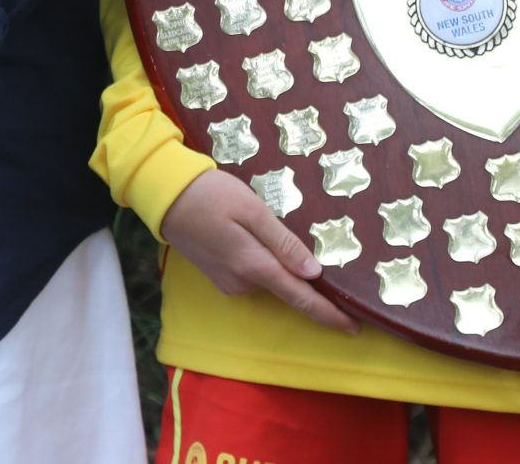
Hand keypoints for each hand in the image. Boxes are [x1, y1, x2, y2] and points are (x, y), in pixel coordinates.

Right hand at [158, 170, 354, 334]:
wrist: (164, 195)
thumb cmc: (210, 194)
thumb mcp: (252, 209)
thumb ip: (282, 241)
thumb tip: (314, 273)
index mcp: (254, 266)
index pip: (300, 298)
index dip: (329, 314)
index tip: (355, 326)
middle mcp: (243, 283)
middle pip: (287, 289)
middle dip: (310, 285)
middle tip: (333, 267)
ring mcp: (229, 282)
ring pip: (270, 280)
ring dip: (285, 269)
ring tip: (291, 241)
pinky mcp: (220, 275)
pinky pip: (254, 274)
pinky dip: (267, 265)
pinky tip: (264, 243)